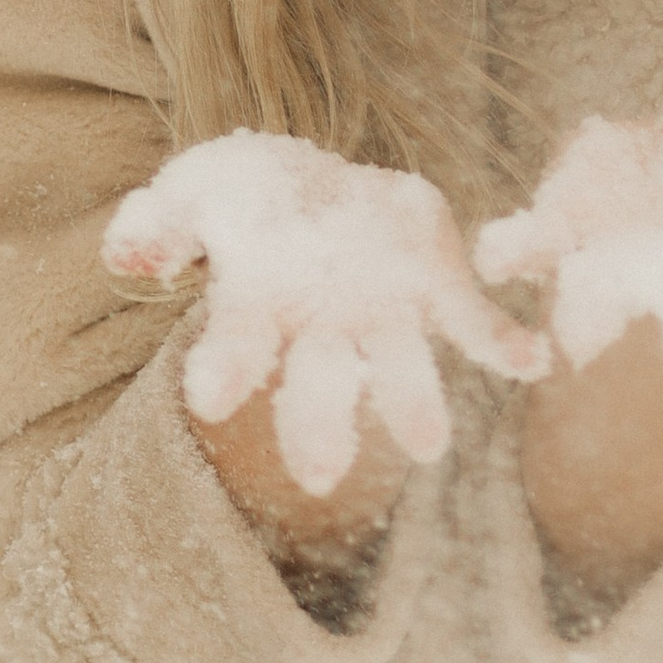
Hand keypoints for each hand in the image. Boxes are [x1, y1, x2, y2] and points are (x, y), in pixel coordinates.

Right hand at [104, 130, 548, 495]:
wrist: (311, 186)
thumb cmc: (244, 198)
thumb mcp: (197, 189)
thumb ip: (162, 217)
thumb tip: (127, 247)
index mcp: (260, 308)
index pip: (237, 348)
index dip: (225, 370)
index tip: (209, 398)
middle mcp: (324, 331)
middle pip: (321, 389)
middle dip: (320, 429)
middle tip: (319, 476)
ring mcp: (384, 316)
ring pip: (401, 374)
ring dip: (415, 406)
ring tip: (429, 443)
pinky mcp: (437, 289)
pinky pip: (474, 324)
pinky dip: (505, 344)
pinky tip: (535, 358)